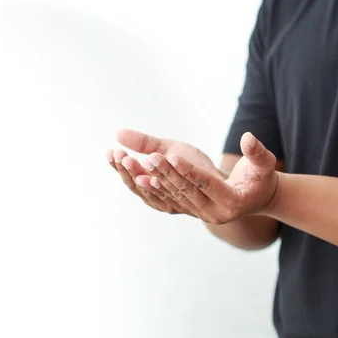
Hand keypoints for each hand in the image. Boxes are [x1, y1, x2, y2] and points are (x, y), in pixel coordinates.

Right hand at [106, 129, 220, 215]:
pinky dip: (158, 187)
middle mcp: (158, 198)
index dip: (117, 166)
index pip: (128, 176)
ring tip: (129, 159)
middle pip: (135, 187)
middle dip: (125, 170)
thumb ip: (145, 143)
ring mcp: (172, 203)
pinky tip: (151, 176)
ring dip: (138, 176)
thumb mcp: (168, 149)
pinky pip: (169, 197)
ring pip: (149, 193)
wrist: (228, 182)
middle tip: (118, 154)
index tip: (109, 151)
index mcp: (150, 185)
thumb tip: (117, 132)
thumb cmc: (195, 166)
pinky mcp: (187, 205)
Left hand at [139, 132, 278, 223]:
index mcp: (233, 202)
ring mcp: (203, 216)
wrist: (258, 198)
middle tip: (149, 158)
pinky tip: (141, 177)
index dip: (189, 170)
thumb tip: (248, 138)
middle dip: (167, 174)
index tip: (171, 156)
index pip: (206, 184)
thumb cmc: (262, 177)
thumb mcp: (265, 164)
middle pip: (187, 191)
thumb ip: (257, 152)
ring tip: (141, 166)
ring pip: (176, 197)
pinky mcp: (194, 212)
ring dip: (157, 181)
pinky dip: (157, 188)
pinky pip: (172, 200)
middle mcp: (215, 214)